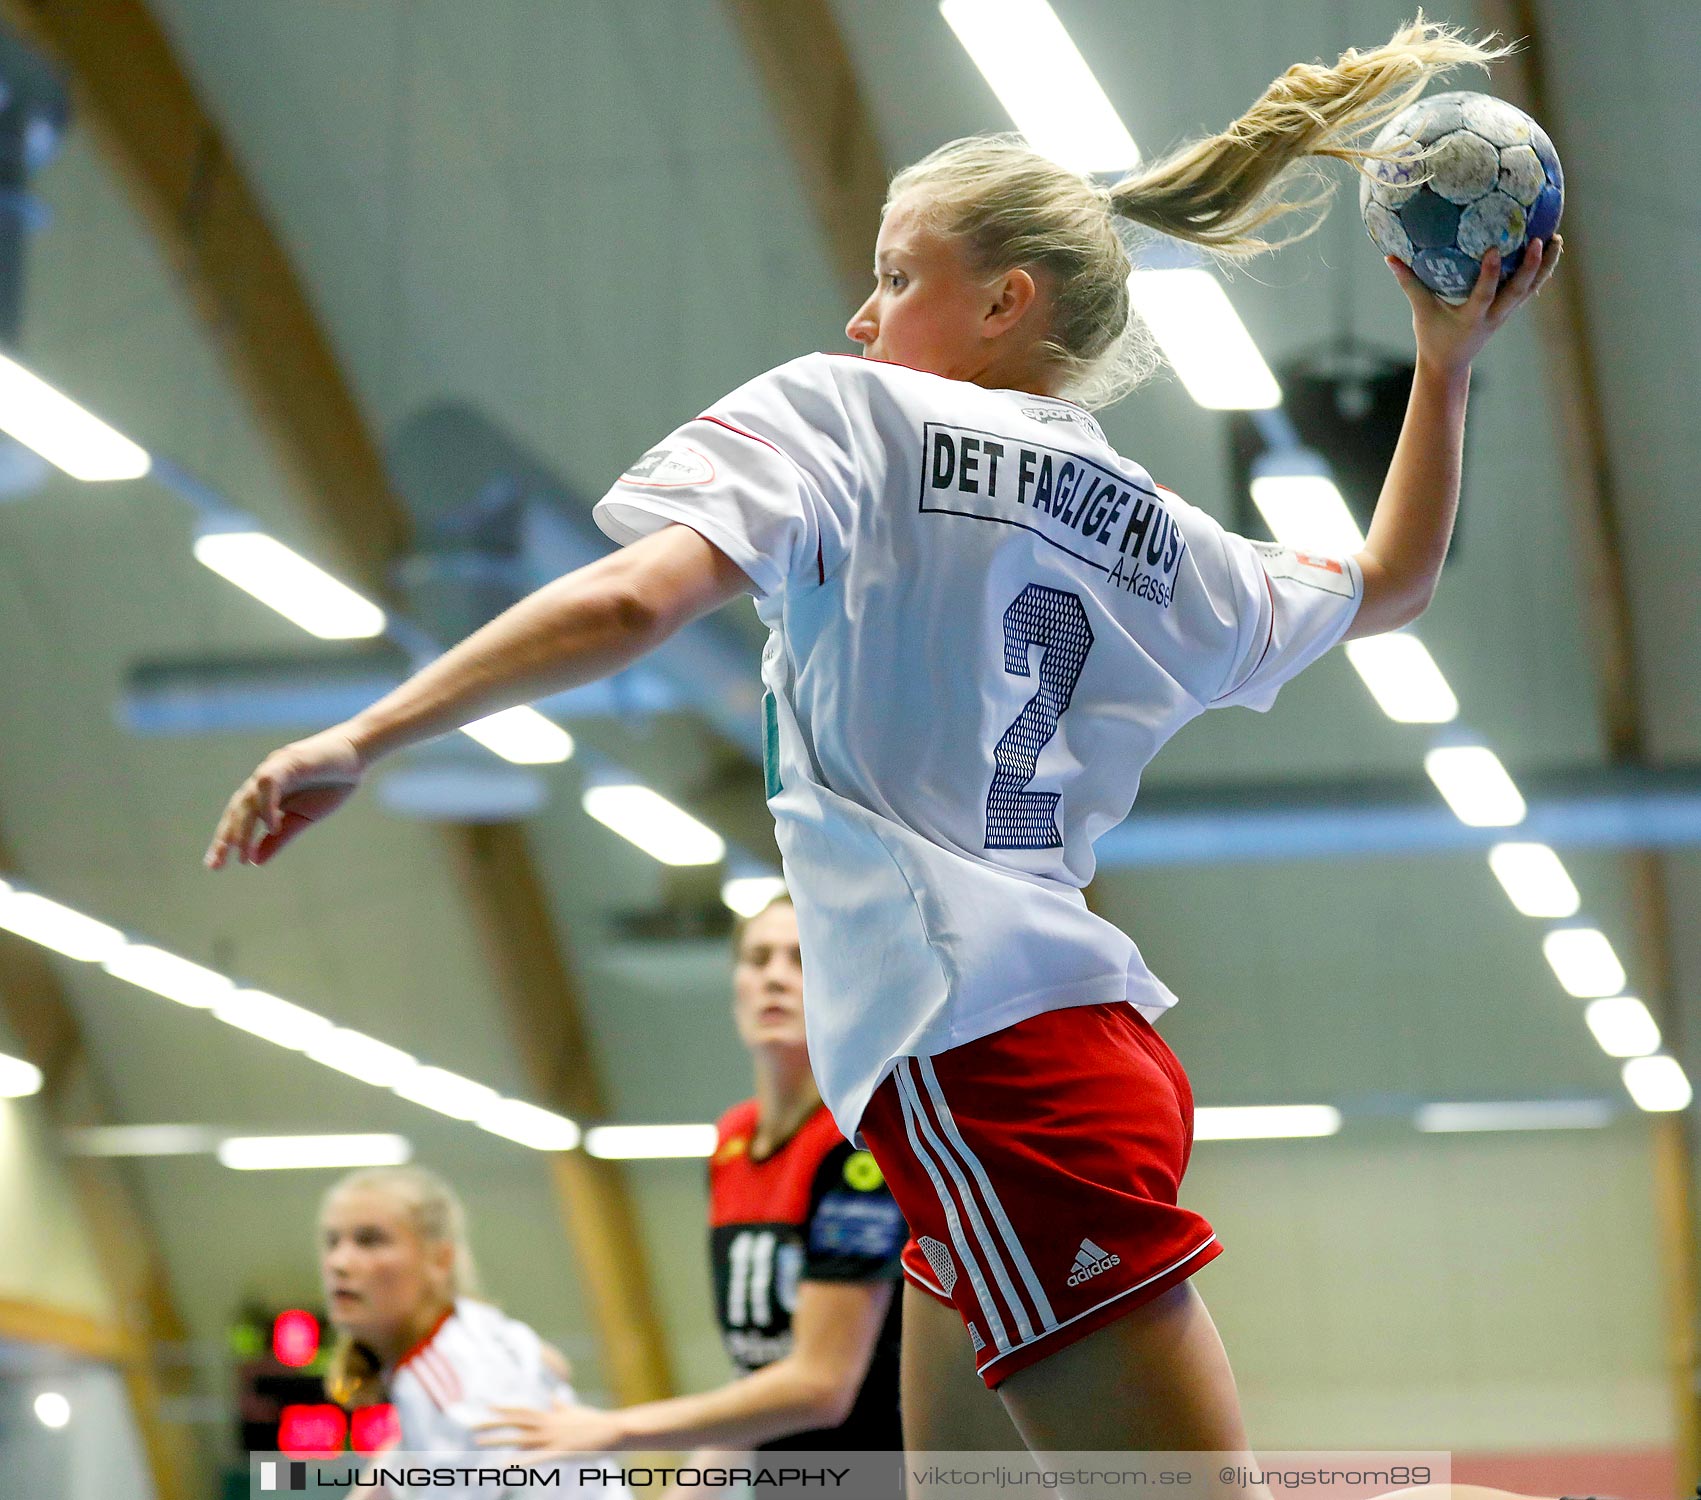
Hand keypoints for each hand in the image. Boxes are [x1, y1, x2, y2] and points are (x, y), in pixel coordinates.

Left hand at [204, 727, 365, 868]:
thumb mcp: (302, 819)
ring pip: (248, 800)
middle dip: (226, 837)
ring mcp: (273, 770)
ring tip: (240, 851)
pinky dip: (268, 805)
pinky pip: (269, 784)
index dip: (226, 841)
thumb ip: (279, 838)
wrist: (356, 754)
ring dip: (243, 826)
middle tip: (216, 864)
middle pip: (236, 811)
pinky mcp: (287, 762)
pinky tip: (272, 826)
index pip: (237, 819)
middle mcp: (261, 782)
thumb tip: (254, 861)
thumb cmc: (331, 784)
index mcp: (264, 795)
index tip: (216, 866)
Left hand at [473, 1398, 624, 1456]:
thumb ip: (561, 1406)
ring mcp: (553, 1438)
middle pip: (515, 1423)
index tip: (487, 1407)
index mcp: (551, 1416)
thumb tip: (554, 1397)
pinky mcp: (561, 1452)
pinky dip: (519, 1461)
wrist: (614, 1428)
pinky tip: (505, 1466)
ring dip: (499, 1440)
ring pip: (520, 1438)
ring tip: (478, 1442)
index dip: (504, 1409)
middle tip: (472, 1428)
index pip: (523, 1410)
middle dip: (493, 1424)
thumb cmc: (596, 1421)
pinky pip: (536, 1458)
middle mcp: (548, 1425)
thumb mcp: (575, 1411)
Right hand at [1389, 233, 1562, 378]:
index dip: (1490, 274)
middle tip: (1539, 240)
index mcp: (1471, 318)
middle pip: (1518, 291)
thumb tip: (1390, 258)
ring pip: (1531, 289)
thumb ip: (1409, 284)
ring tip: (1556, 239)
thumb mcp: (1421, 312)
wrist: (1449, 364)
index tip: (1494, 249)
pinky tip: (1550, 250)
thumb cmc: (1433, 337)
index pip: (1484, 295)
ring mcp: (1505, 314)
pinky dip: (1541, 272)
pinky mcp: (1509, 311)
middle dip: (1531, 268)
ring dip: (1545, 266)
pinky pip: (1530, 290)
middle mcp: (1493, 316)